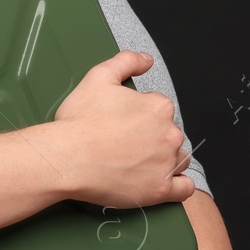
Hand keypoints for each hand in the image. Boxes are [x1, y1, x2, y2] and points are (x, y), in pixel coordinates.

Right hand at [50, 50, 194, 207]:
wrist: (65, 158)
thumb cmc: (79, 123)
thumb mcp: (99, 77)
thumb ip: (127, 61)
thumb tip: (146, 60)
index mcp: (159, 106)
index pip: (160, 110)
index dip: (141, 116)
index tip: (125, 124)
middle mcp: (169, 134)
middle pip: (170, 135)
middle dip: (152, 139)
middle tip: (125, 145)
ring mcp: (166, 164)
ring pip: (178, 160)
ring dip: (165, 161)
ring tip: (138, 164)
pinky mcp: (161, 190)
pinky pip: (184, 189)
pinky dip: (177, 186)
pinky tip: (162, 182)